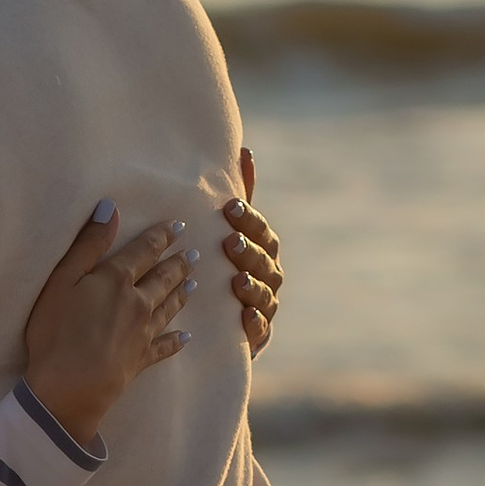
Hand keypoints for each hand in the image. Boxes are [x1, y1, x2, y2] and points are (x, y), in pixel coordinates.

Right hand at [23, 207, 197, 445]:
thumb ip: (88, 244)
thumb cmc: (57, 331)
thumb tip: (111, 208)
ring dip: (181, 294)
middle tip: (195, 256)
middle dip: (179, 264)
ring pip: (169, 308)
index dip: (162, 237)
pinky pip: (164, 347)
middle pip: (163, 278)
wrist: (70, 386)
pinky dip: (176, 341)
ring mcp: (142, 332)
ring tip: (194, 284)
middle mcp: (137, 302)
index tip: (179, 226)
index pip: (144, 251)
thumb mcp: (62, 280)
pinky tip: (187, 337)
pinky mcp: (141, 359)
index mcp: (116, 279)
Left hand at [224, 146, 281, 357]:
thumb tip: (246, 149)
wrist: (215, 320)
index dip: (249, 220)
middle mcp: (268, 276)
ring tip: (236, 281)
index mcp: (262, 249)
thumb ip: (241, 196)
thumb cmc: (223, 265)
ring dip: (252, 287)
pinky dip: (254, 324)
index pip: (261, 231)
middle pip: (265, 262)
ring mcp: (265, 306)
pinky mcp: (258, 336)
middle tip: (229, 242)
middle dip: (249, 252)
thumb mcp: (230, 230)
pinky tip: (243, 318)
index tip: (230, 207)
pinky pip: (260, 331)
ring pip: (265, 295)